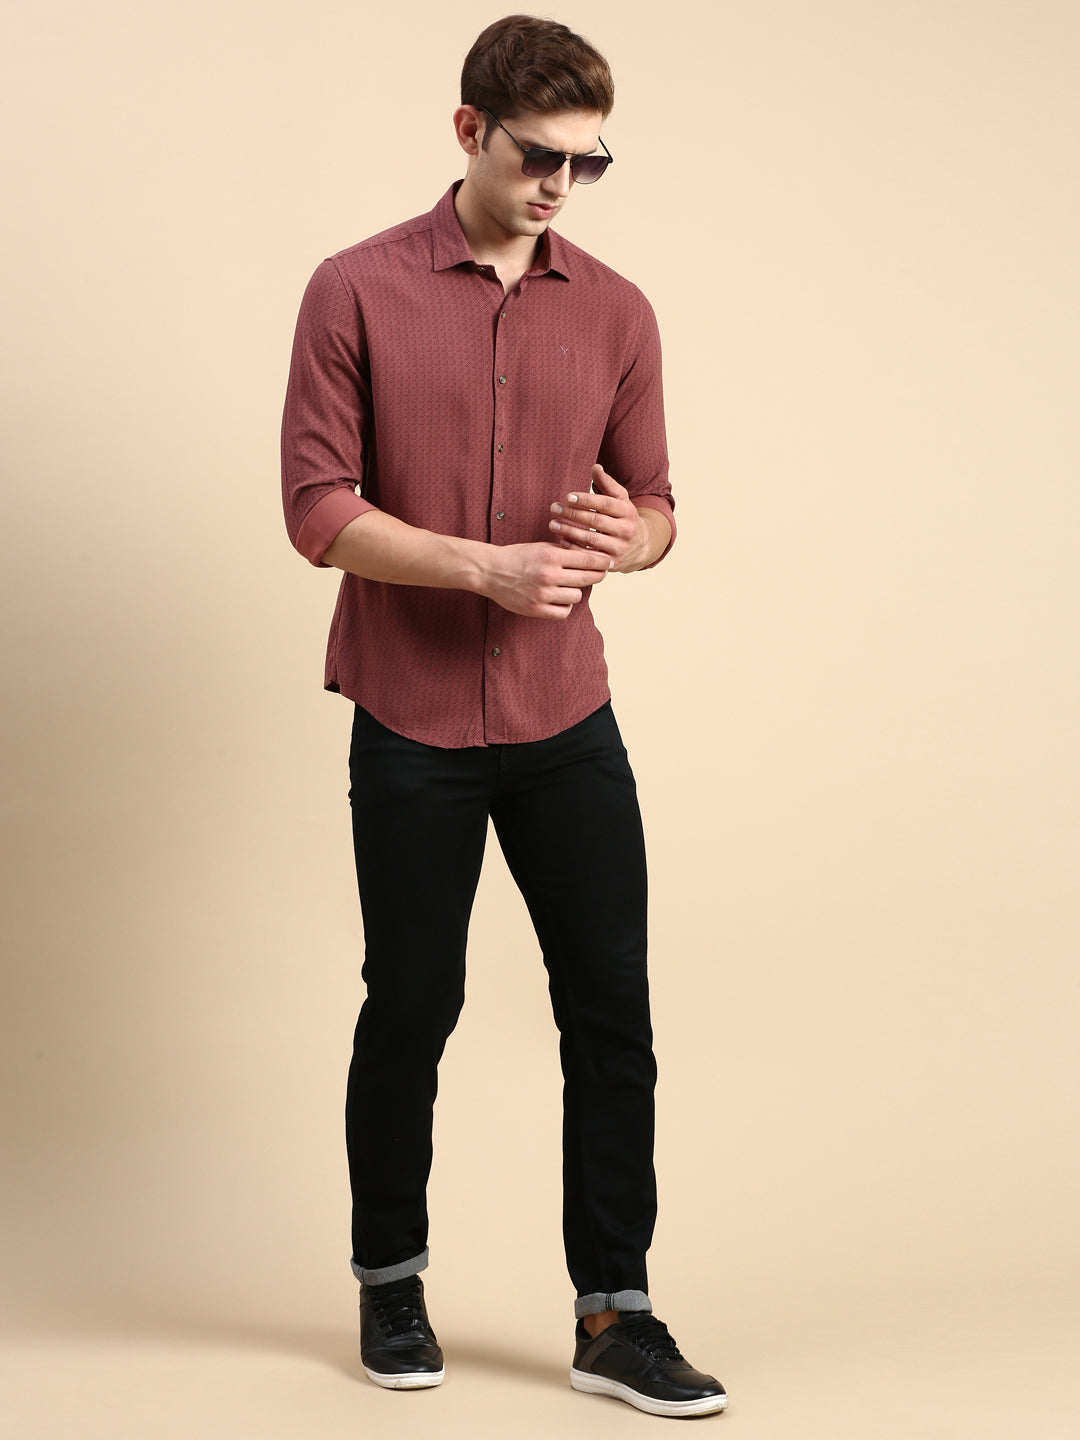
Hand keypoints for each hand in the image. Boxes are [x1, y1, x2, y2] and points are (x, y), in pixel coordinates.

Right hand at [478, 540, 610, 618]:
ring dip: (576, 592)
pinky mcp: (536, 609)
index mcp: (551, 556)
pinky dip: (565, 607)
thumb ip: (564, 551)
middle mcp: (549, 575)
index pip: (588, 559)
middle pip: (587, 578)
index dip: (601, 562)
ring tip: (570, 587)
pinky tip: (560, 600)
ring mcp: (543, 594)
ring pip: (576, 596)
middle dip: (597, 576)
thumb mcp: (541, 546)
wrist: (491, 571)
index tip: (607, 563)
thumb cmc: (517, 556)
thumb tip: (590, 555)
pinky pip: (563, 612)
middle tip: (599, 574)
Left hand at [548, 465, 650, 571]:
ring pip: (591, 539)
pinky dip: (574, 548)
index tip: (567, 496)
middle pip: (596, 520)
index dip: (586, 500)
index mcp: (628, 511)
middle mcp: (625, 530)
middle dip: (572, 513)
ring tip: (552, 524)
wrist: (640, 546)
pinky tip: (561, 540)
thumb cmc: (624, 518)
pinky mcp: (611, 562)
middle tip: (554, 508)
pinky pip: (589, 555)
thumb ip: (607, 484)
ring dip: (569, 531)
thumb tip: (595, 467)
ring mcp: (619, 548)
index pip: (605, 503)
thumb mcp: (620, 500)